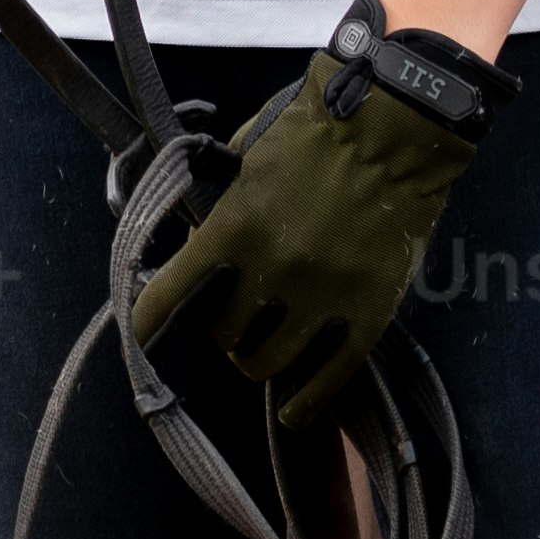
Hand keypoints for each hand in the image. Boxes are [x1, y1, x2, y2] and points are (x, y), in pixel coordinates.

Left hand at [133, 3, 505, 427]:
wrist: (395, 127)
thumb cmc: (313, 134)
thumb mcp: (244, 161)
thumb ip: (217, 214)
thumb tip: (195, 260)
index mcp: (233, 228)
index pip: (168, 298)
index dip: (148, 322)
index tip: (144, 332)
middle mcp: (273, 271)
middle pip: (223, 337)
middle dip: (221, 330)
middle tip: (232, 316)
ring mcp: (323, 297)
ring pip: (268, 364)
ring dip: (259, 358)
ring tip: (266, 345)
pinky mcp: (368, 313)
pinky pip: (328, 378)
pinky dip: (305, 403)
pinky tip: (294, 411)